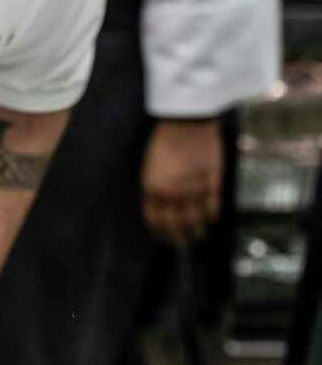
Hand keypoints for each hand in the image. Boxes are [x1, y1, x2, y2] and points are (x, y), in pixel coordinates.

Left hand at [141, 118, 223, 245]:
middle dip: (177, 236)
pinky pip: (212, 206)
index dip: (159, 230)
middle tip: (180, 242)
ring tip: (197, 235)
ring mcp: (193, 190)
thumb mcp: (152, 165)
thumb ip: (156, 186)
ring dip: (196, 230)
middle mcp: (172, 194)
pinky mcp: (211, 182)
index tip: (162, 236)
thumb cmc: (166, 139)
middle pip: (175, 224)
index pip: (155, 219)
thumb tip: (161, 204)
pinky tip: (211, 220)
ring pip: (195, 219)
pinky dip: (212, 215)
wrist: (187, 121)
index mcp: (153, 189)